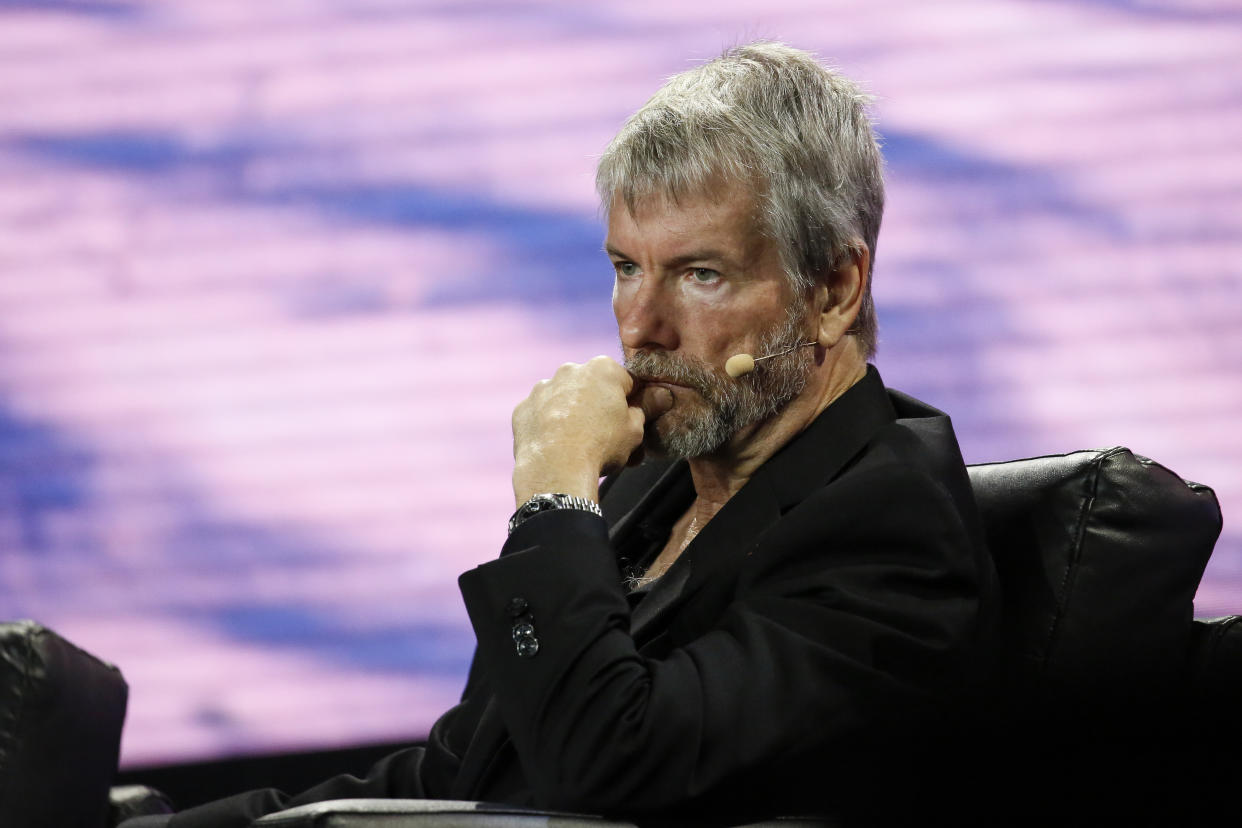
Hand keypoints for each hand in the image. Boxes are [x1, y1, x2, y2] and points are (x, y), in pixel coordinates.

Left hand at [511, 356, 671, 505]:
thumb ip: (647, 408)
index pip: (626, 381)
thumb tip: (662, 395)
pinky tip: (557, 447)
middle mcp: (570, 370)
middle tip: (607, 436)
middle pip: (592, 387)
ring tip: (580, 445)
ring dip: (573, 414)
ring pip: (565, 398)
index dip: (633, 402)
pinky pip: (542, 414)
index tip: (633, 421)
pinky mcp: (523, 408)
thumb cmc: (602, 445)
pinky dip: (549, 426)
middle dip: (600, 406)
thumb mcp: (635, 429)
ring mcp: (543, 388)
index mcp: (603, 369)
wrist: (556, 468)